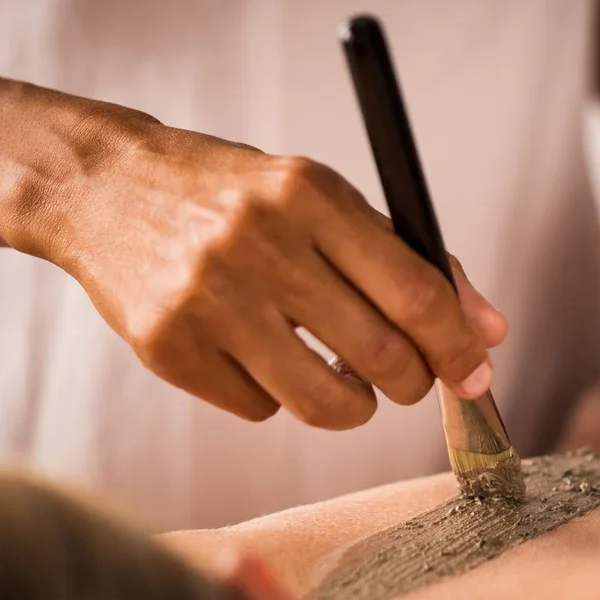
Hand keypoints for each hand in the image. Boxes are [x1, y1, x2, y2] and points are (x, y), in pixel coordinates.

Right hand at [40, 116, 507, 428]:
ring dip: (356, 406)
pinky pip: (261, 411)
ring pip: (324, 402)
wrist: (108, 189)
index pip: (415, 291)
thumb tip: (490, 333)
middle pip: (380, 356)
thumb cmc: (239, 199)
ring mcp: (207, 299)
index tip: (475, 373)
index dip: (458, 346)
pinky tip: (262, 357)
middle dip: (414, 383)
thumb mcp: (325, 202)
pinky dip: (279, 398)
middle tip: (408, 379)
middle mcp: (259, 244)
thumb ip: (412, 262)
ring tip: (349, 382)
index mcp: (310, 195)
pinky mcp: (167, 347)